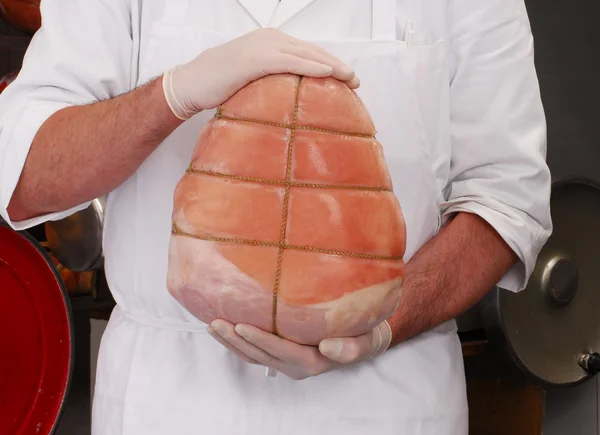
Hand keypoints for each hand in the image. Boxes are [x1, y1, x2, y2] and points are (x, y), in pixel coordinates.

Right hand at [162, 28, 359, 119]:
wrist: (191, 84)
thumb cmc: (219, 85)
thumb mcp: (252, 81)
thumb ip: (272, 82)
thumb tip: (291, 100)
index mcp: (270, 43)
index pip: (306, 52)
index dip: (329, 64)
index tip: (347, 79)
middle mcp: (269, 39)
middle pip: (311, 51)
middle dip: (337, 65)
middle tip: (357, 80)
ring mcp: (263, 47)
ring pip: (306, 54)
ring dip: (332, 66)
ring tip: (351, 78)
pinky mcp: (256, 58)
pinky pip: (290, 62)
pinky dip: (311, 67)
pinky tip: (328, 73)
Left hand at [207, 319, 391, 379]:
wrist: (364, 336)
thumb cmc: (365, 333)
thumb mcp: (366, 340)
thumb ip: (351, 347)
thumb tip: (328, 348)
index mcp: (313, 362)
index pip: (282, 351)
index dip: (261, 340)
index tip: (241, 326)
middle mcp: (296, 366)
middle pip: (261, 355)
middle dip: (236, 340)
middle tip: (216, 323)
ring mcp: (287, 362)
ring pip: (254, 355)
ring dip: (232, 342)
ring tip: (213, 325)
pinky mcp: (282, 355)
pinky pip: (256, 352)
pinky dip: (238, 342)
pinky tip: (225, 328)